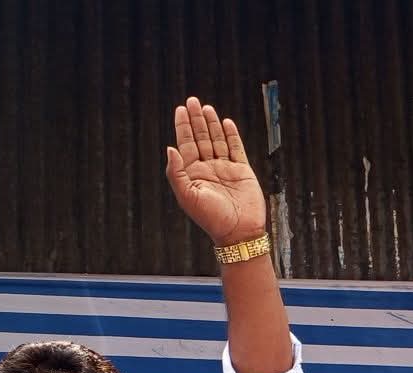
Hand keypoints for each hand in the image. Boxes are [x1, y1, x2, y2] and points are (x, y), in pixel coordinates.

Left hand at [164, 98, 265, 246]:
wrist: (238, 232)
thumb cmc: (211, 218)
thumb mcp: (187, 196)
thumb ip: (176, 172)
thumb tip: (170, 148)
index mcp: (192, 174)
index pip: (185, 144)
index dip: (183, 126)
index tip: (181, 110)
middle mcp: (208, 168)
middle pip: (200, 138)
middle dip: (196, 119)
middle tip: (193, 101)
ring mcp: (225, 168)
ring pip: (217, 140)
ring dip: (212, 124)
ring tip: (207, 108)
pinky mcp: (242, 171)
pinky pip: (236, 148)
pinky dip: (231, 135)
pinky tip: (226, 122)